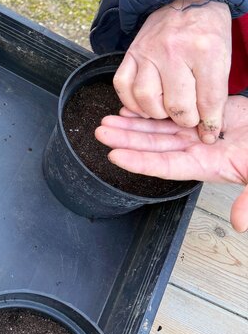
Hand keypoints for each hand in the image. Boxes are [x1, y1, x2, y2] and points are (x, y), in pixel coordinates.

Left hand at [96, 98, 247, 231]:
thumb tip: (239, 225)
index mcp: (207, 166)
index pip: (166, 166)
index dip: (141, 162)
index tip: (116, 156)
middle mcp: (196, 151)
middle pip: (153, 147)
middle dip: (126, 140)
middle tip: (100, 132)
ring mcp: (198, 134)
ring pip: (159, 130)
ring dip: (132, 126)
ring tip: (107, 121)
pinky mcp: (204, 117)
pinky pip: (172, 116)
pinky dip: (152, 112)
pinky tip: (131, 108)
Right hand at [113, 0, 231, 143]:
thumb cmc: (207, 31)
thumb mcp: (223, 58)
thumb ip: (215, 94)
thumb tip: (209, 130)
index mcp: (205, 51)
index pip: (208, 100)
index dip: (210, 122)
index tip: (209, 132)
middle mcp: (174, 51)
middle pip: (176, 104)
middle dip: (184, 120)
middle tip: (187, 118)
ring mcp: (149, 51)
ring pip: (146, 98)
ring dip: (156, 113)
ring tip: (165, 112)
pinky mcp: (131, 53)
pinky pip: (122, 85)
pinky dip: (130, 101)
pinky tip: (142, 105)